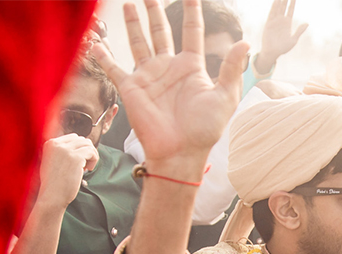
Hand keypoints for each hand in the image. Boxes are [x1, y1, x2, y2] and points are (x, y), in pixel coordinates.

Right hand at [36, 134, 99, 210]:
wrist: (52, 197)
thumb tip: (81, 144)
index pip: (72, 137)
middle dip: (85, 151)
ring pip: (88, 144)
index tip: (78, 161)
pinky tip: (88, 169)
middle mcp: (57, 144)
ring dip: (91, 155)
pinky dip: (94, 159)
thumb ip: (62, 151)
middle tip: (83, 165)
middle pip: (81, 139)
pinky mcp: (76, 158)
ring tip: (87, 167)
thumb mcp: (52, 161)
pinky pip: (92, 152)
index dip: (79, 148)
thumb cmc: (53, 183)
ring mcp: (67, 150)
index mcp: (50, 143)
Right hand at [93, 0, 250, 174]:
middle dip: (155, 12)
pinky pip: (114, 69)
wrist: (180, 152)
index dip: (191, 11)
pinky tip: (97, 44)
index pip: (192, 31)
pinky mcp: (131, 88)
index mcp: (191, 66)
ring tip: (129, 5)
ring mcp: (148, 76)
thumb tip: (245, 43)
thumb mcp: (225, 96)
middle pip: (160, 31)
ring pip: (138, 42)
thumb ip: (231, 68)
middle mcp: (168, 67)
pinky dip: (104, 57)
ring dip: (134, 24)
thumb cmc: (204, 129)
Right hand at [254, 0, 306, 74]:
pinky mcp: (269, 24)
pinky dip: (274, 7)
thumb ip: (299, 31)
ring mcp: (274, 21)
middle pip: (284, 7)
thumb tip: (307, 23)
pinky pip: (271, 13)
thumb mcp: (293, 40)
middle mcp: (281, 20)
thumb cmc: (283, 48)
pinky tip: (276, 0)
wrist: (273, 53)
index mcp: (287, 23)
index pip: (290, 10)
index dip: (292, 3)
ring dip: (279, 1)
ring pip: (278, 8)